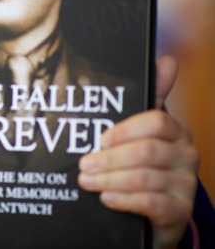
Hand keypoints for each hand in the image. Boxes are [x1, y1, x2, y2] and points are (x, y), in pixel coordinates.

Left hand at [78, 56, 199, 248]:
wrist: (157, 210)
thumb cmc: (144, 164)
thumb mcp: (141, 132)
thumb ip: (149, 98)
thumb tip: (168, 61)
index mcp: (176, 132)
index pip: (156, 122)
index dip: (125, 130)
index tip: (100, 138)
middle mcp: (187, 155)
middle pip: (146, 152)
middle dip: (109, 158)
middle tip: (83, 164)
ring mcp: (185, 184)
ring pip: (144, 179)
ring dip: (109, 179)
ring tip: (86, 181)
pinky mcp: (180, 210)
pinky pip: (150, 203)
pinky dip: (123, 200)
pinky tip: (106, 197)